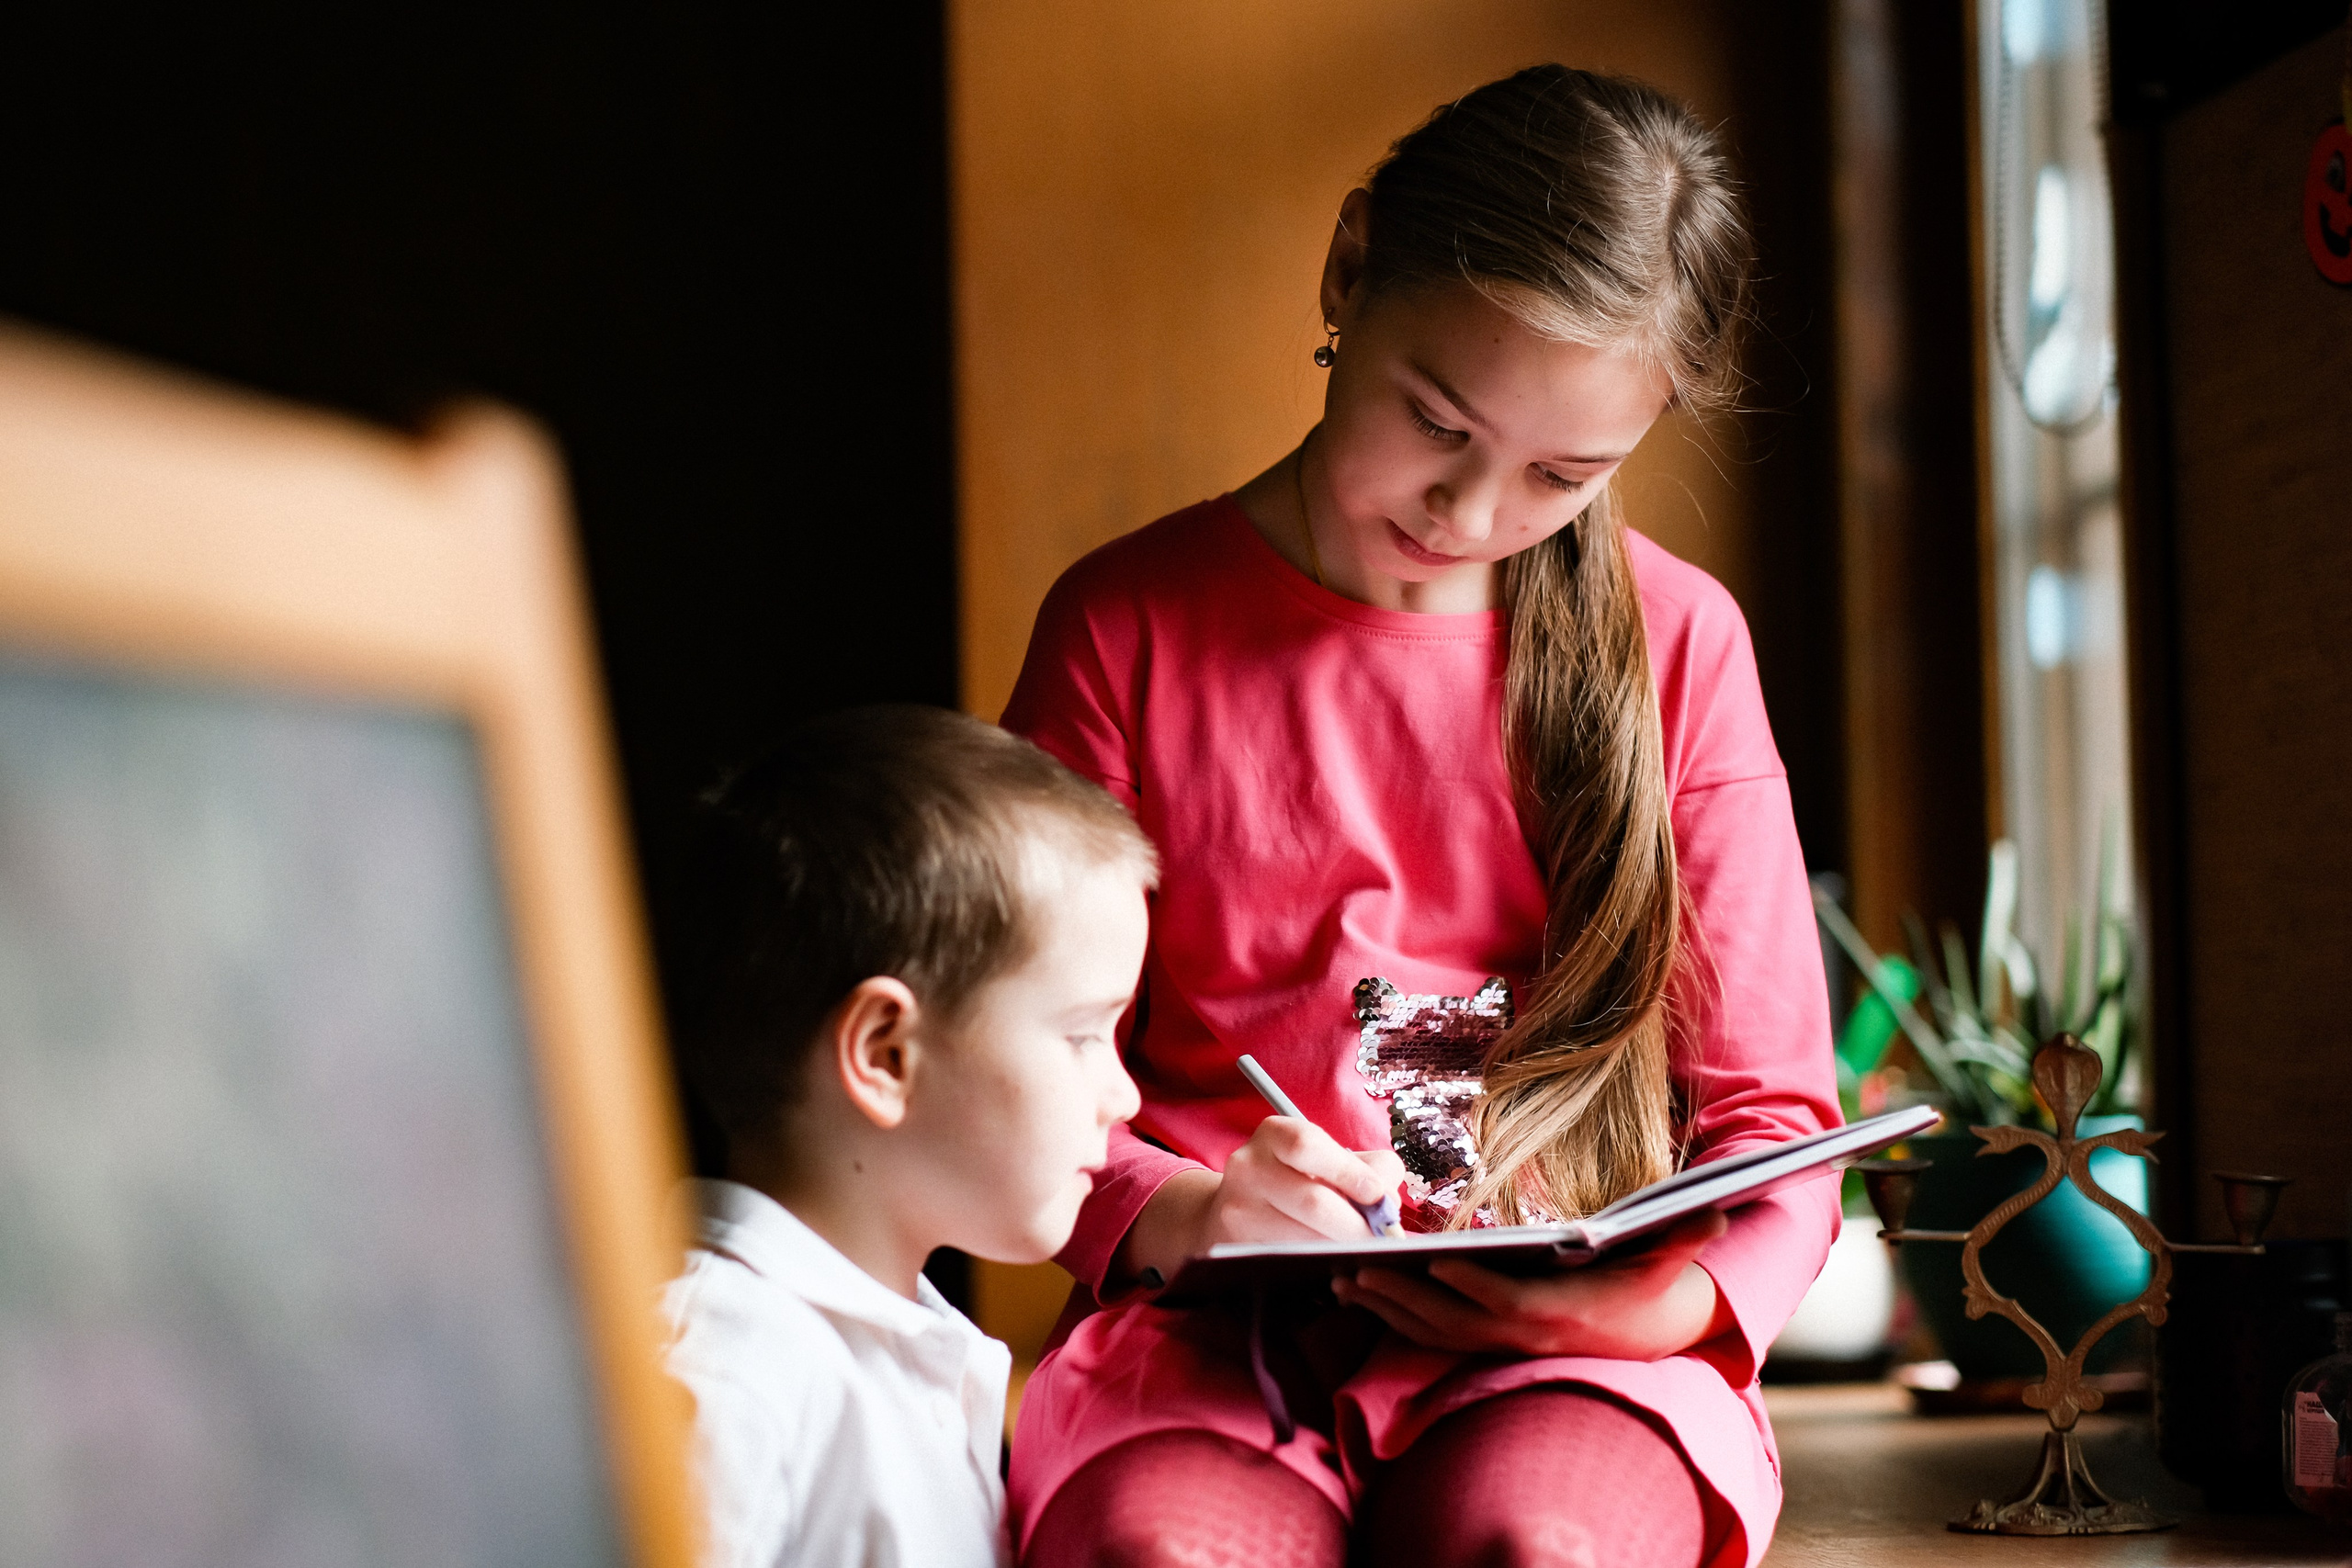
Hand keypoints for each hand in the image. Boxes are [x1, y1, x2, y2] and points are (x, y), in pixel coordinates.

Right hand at [1200, 1116, 1407, 1247]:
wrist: (1234, 1205)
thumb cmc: (1295, 1178)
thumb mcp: (1327, 1158)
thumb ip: (1368, 1168)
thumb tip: (1388, 1202)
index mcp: (1274, 1135)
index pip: (1308, 1146)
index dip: (1349, 1172)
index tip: (1379, 1196)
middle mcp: (1248, 1167)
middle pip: (1312, 1201)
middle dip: (1357, 1225)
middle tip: (1383, 1239)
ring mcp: (1238, 1209)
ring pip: (1303, 1238)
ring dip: (1340, 1247)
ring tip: (1360, 1249)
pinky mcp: (1235, 1245)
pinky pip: (1288, 1259)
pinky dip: (1317, 1262)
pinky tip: (1331, 1259)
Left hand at [1332, 1209, 1732, 1360]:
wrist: (1648, 1338)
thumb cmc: (1650, 1291)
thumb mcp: (1671, 1264)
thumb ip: (1685, 1238)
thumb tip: (1713, 1214)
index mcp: (1559, 1312)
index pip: (1507, 1300)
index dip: (1469, 1282)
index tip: (1431, 1256)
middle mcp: (1522, 1335)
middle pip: (1452, 1320)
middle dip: (1402, 1296)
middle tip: (1355, 1268)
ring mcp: (1501, 1344)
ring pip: (1433, 1333)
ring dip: (1385, 1308)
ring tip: (1340, 1279)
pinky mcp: (1486, 1343)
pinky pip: (1431, 1338)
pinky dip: (1393, 1320)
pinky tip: (1359, 1297)